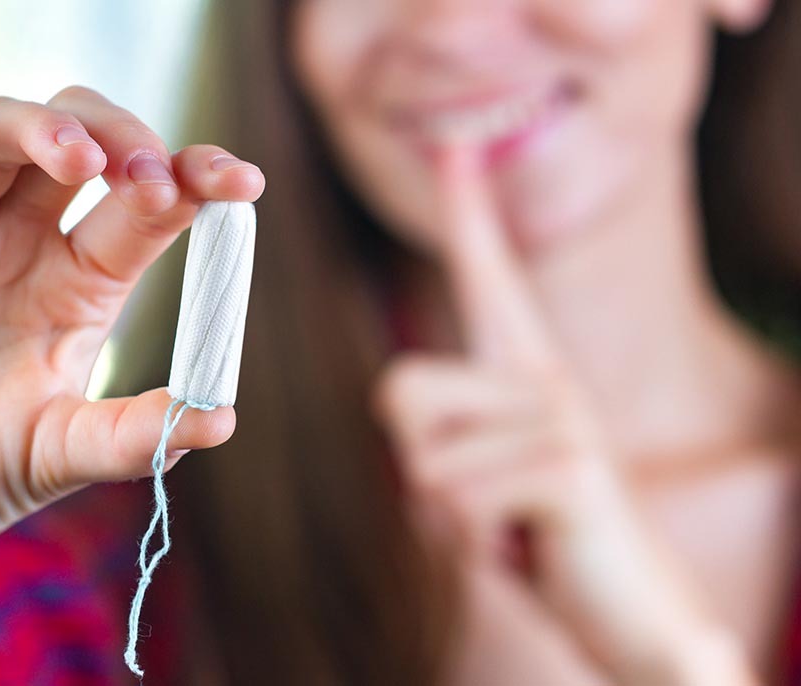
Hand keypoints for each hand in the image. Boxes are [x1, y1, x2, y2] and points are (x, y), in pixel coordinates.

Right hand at [0, 88, 263, 599]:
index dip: (194, 179)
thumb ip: (132, 436)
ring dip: (39, 127)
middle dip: (120, 137)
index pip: (145, 203)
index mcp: (77, 281)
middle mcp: (15, 238)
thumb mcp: (57, 456)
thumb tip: (221, 418)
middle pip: (77, 138)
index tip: (240, 183)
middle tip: (145, 175)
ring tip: (76, 161)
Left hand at [374, 149, 754, 684]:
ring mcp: (564, 417)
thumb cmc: (536, 538)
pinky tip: (528, 548)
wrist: (625, 613)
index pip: (486, 275)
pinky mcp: (569, 465)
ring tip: (509, 527)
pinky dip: (473, 546)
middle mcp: (546, 378)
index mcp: (522, 373)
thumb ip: (436, 426)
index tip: (457, 144)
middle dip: (415, 466)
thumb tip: (399, 389)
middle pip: (397, 389)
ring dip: (447, 518)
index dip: (468, 211)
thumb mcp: (470, 476)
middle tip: (483, 502)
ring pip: (420, 458)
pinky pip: (456, 500)